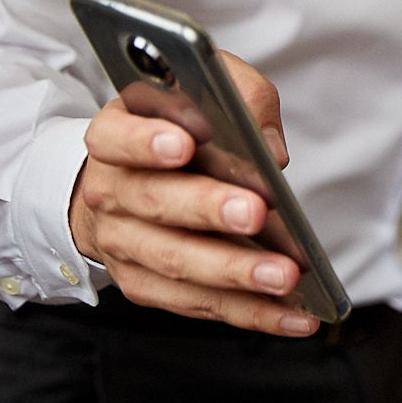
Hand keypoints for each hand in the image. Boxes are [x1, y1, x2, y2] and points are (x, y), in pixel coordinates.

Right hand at [69, 51, 317, 335]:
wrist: (132, 173)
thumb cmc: (182, 124)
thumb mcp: (211, 89)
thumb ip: (242, 100)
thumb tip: (270, 151)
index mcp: (113, 134)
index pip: (116, 137)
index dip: (145, 141)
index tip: (185, 143)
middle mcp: (108, 191)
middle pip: (153, 203)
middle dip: (207, 209)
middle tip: (256, 212)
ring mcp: (122, 243)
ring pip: (174, 262)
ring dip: (233, 272)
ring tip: (286, 275)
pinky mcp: (145, 283)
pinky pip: (196, 303)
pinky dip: (247, 311)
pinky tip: (293, 313)